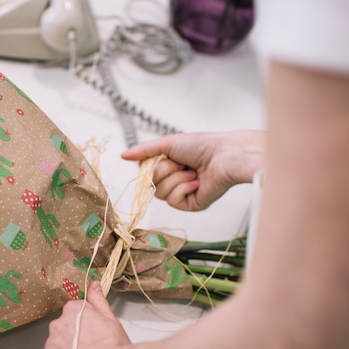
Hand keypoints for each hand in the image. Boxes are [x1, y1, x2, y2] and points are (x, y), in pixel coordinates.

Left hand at [43, 281, 131, 348]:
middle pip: (63, 330)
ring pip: (57, 347)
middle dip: (73, 338)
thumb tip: (94, 285)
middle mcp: (57, 325)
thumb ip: (98, 300)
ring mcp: (50, 346)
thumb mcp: (110, 318)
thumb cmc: (113, 347)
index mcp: (72, 310)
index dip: (86, 325)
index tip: (93, 334)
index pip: (74, 313)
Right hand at [121, 131, 264, 210]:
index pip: (145, 172)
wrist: (225, 156)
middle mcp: (173, 179)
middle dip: (165, 171)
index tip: (162, 158)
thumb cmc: (202, 146)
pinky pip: (173, 201)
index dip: (150, 167)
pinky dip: (184, 188)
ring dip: (176, 179)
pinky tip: (196, 182)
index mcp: (168, 165)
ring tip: (192, 171)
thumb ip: (144, 150)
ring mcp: (181, 193)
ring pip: (161, 193)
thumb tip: (122, 155)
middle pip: (151, 184)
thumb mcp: (167, 143)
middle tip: (181, 163)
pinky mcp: (190, 204)